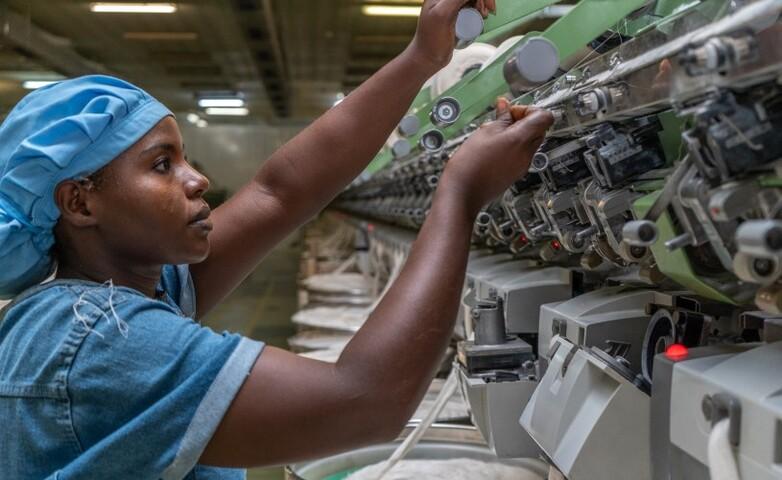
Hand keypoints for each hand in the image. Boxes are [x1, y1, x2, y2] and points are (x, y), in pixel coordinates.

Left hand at [408, 0, 496, 72]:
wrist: (428, 58)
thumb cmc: (432, 40)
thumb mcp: (443, 14)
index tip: (486, 7)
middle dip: (482, 0)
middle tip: (485, 13)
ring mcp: (449, 5)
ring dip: (481, 4)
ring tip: (483, 16)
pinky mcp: (454, 14)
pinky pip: (470, 6)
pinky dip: (478, 9)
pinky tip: (480, 17)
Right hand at [440, 99, 553, 213]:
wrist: (463, 191)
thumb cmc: (471, 165)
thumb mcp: (484, 132)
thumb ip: (501, 117)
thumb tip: (506, 106)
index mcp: (522, 139)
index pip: (544, 116)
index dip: (528, 109)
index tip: (511, 112)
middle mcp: (527, 153)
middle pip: (538, 129)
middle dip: (521, 121)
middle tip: (502, 121)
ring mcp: (522, 165)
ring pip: (529, 142)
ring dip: (515, 134)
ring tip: (494, 135)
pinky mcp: (515, 173)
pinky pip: (520, 154)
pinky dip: (511, 147)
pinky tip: (492, 148)